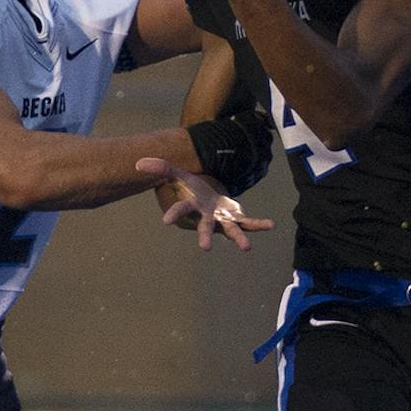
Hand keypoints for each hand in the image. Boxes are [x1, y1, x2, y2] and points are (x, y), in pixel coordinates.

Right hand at [135, 156, 272, 251]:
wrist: (211, 199)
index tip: (166, 221)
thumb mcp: (180, 175)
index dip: (174, 214)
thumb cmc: (194, 189)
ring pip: (230, 230)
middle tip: (205, 248)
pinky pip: (249, 222)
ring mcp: (223, 220)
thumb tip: (139, 162)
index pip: (180, 210)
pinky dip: (259, 224)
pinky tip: (271, 225)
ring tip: (246, 248)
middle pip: (205, 227)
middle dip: (204, 237)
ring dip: (238, 239)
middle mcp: (207, 217)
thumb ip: (163, 169)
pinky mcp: (237, 218)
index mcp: (192, 207)